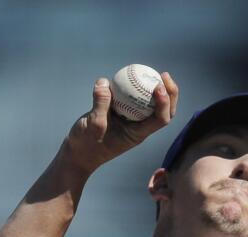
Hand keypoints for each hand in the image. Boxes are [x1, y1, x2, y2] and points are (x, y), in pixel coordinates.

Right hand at [62, 72, 178, 175]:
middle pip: (163, 111)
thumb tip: (104, 82)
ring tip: (155, 71)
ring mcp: (130, 120)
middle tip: (163, 75)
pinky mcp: (121, 113)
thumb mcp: (92, 126)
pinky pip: (132, 98)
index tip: (158, 86)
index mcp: (138, 134)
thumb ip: (100, 104)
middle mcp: (138, 127)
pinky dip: (134, 87)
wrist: (77, 153)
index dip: (164, 102)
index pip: (160, 119)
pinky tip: (131, 74)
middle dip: (169, 93)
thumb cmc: (85, 145)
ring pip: (151, 104)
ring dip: (156, 89)